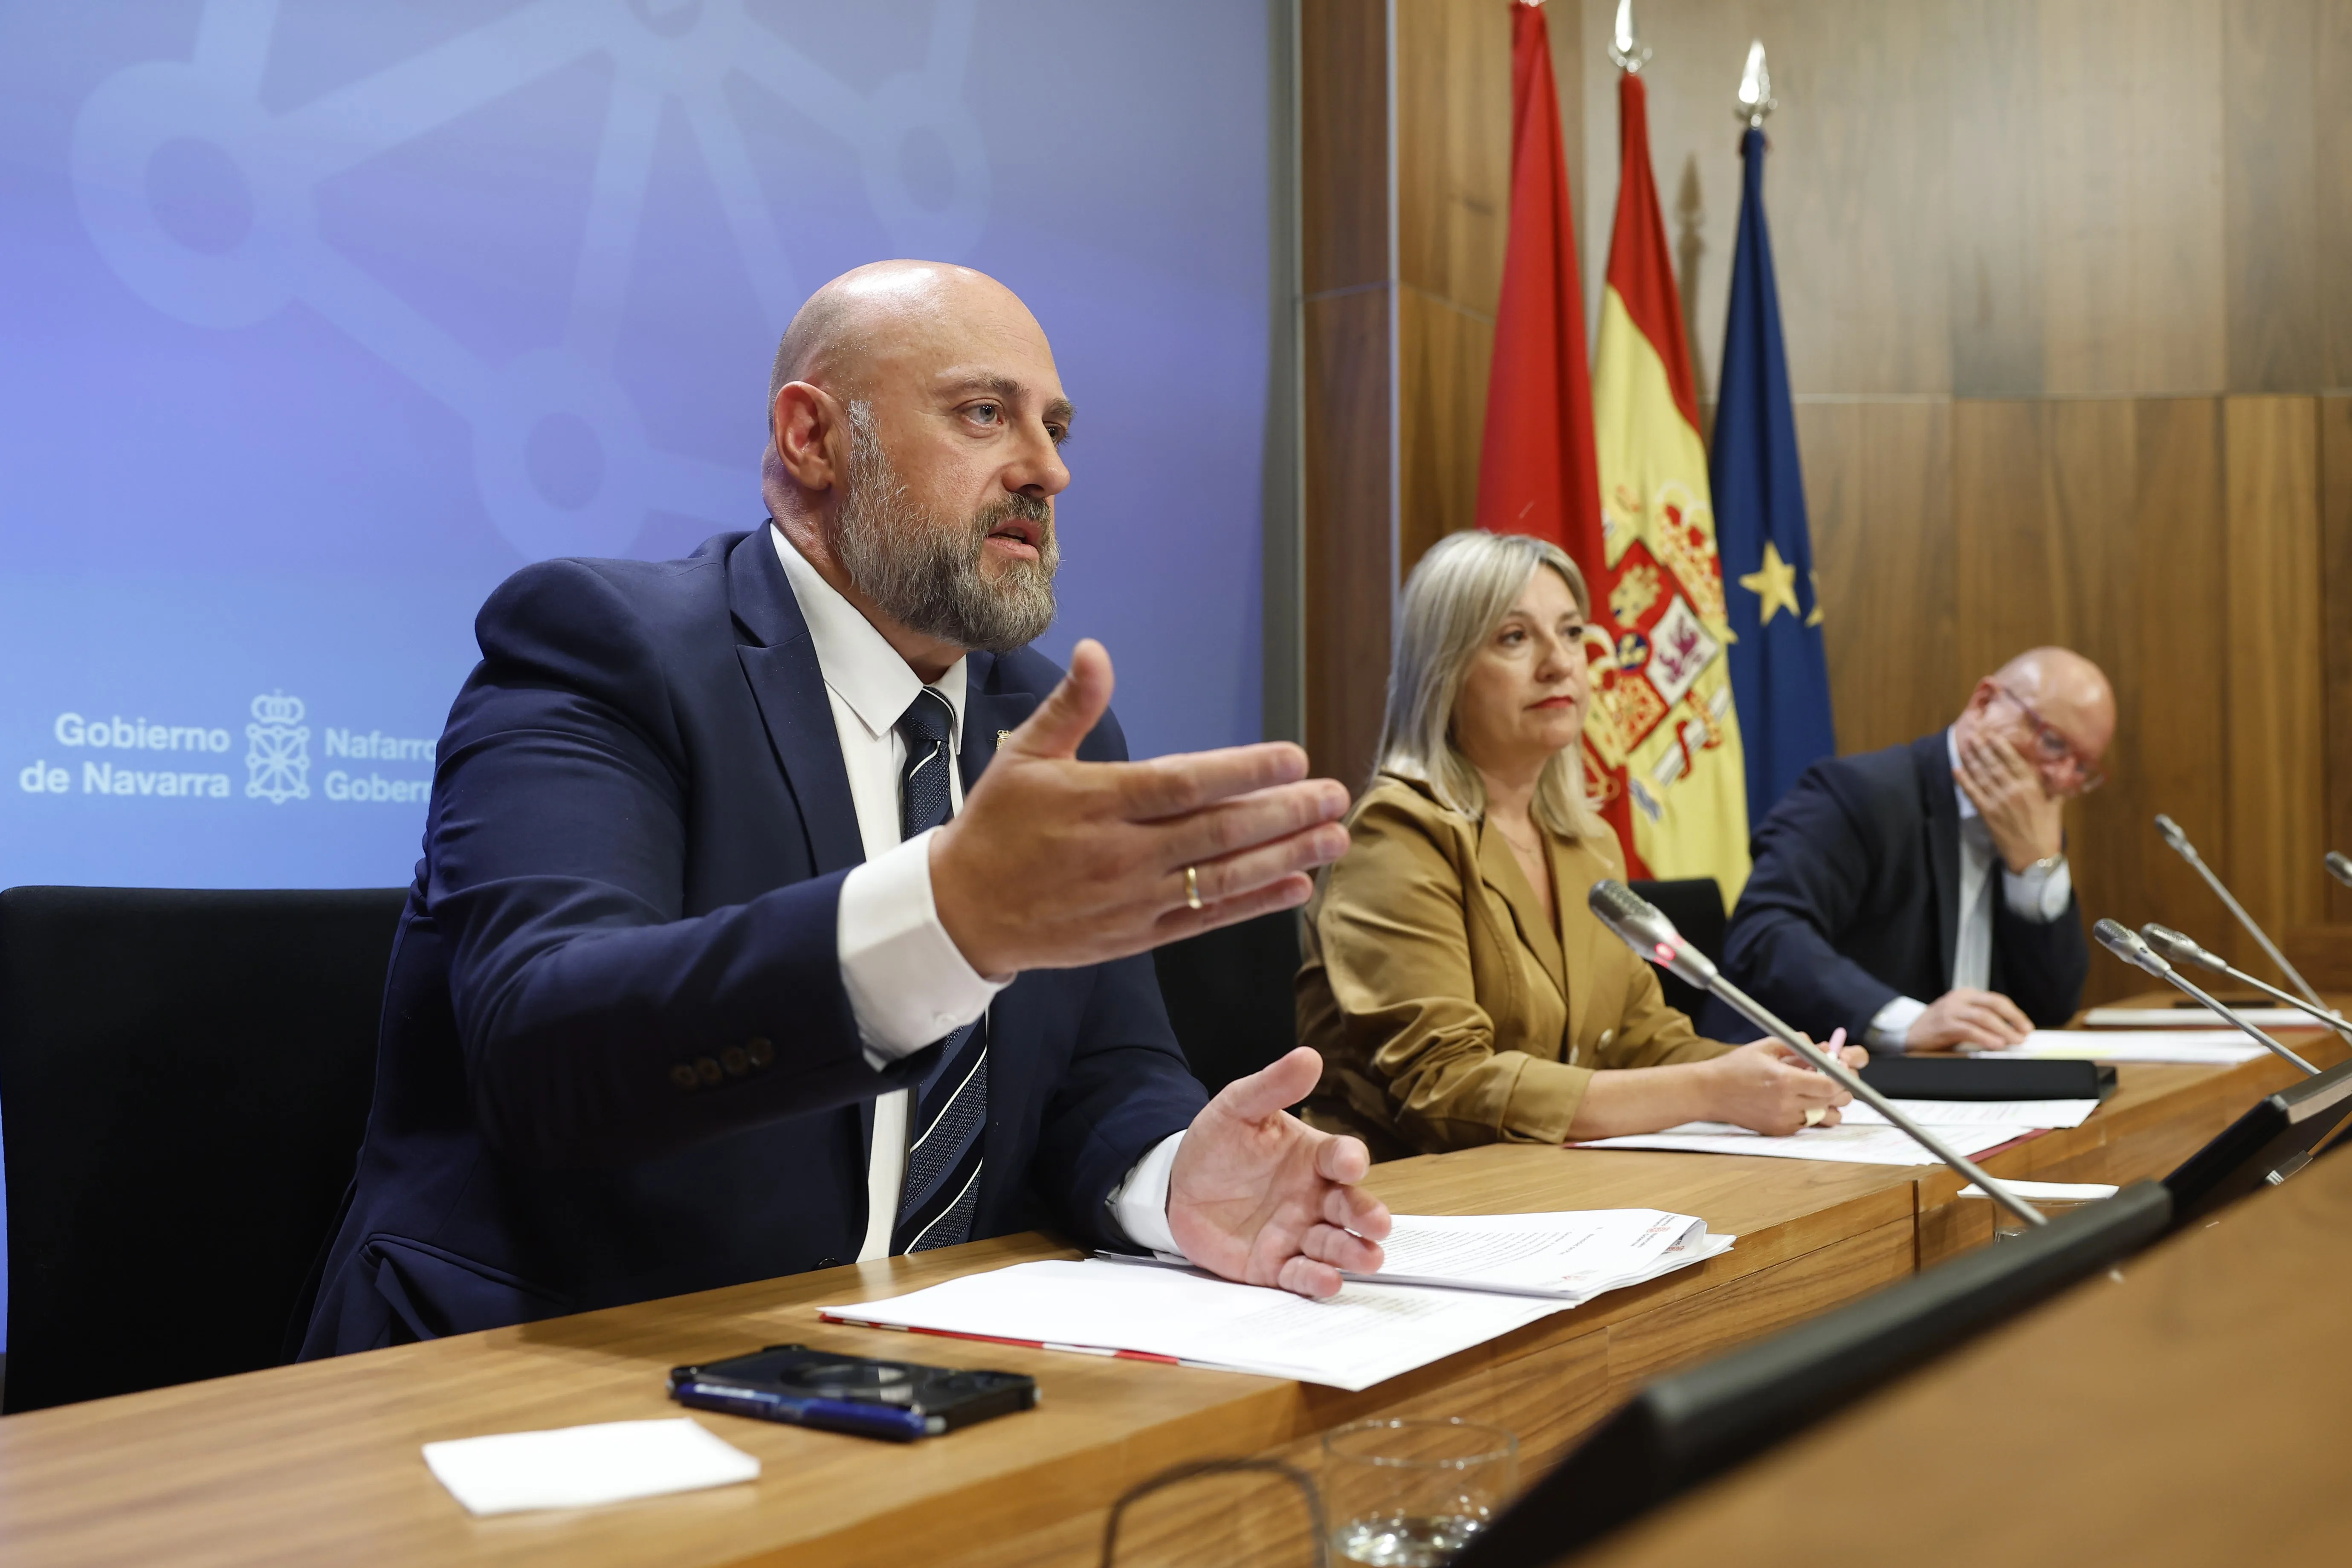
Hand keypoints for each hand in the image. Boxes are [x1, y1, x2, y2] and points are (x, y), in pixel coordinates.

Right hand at [930, 640, 1349, 975]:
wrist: (962, 911)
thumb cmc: (996, 824)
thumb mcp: (1023, 754)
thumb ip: (1071, 706)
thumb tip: (1096, 651)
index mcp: (1096, 802)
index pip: (1184, 785)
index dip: (1243, 774)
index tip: (1294, 758)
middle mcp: (1121, 854)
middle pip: (1217, 834)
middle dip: (1284, 815)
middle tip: (1336, 796)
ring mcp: (1132, 899)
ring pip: (1222, 879)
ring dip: (1285, 858)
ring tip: (1335, 839)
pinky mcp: (1137, 935)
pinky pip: (1206, 919)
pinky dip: (1253, 905)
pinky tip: (1295, 887)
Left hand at [1165, 1047, 1391, 1298]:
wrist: (1178, 1185)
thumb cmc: (1218, 1143)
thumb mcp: (1239, 1107)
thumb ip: (1273, 1086)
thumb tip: (1309, 1055)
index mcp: (1313, 1158)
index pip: (1341, 1158)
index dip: (1347, 1160)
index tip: (1348, 1163)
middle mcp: (1315, 1198)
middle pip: (1350, 1207)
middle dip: (1367, 1216)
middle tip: (1377, 1225)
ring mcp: (1297, 1234)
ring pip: (1334, 1245)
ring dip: (1352, 1252)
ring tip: (1368, 1259)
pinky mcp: (1274, 1266)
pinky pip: (1300, 1275)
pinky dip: (1317, 1280)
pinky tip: (1328, 1280)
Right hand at [1699, 1038, 1857, 1134]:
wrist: (1709, 1092)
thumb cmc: (1735, 1067)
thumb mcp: (1765, 1046)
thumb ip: (1797, 1043)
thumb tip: (1821, 1047)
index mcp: (1785, 1080)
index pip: (1832, 1084)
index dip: (1842, 1076)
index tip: (1839, 1068)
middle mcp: (1788, 1104)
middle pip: (1836, 1102)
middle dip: (1840, 1089)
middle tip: (1830, 1079)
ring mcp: (1784, 1120)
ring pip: (1828, 1118)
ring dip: (1828, 1105)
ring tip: (1815, 1093)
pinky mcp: (1780, 1131)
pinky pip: (1808, 1125)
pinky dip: (1810, 1114)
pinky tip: (1796, 1102)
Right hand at [1905, 987, 2032, 1050]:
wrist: (1908, 1033)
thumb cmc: (1938, 1028)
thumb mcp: (1960, 1017)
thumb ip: (1981, 1020)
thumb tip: (2011, 1032)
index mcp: (1966, 995)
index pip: (1996, 1000)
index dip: (2014, 1013)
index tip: (2026, 1027)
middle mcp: (1959, 999)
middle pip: (1993, 1004)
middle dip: (2013, 1019)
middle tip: (2024, 1033)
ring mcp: (1950, 1010)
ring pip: (1983, 1016)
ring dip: (2003, 1030)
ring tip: (2014, 1041)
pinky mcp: (1944, 1024)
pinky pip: (1969, 1030)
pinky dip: (1985, 1037)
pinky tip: (1995, 1044)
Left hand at [1954, 731, 2063, 873]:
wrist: (2035, 857)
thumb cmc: (2048, 830)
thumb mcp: (2056, 804)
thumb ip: (2056, 784)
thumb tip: (2065, 766)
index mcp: (2032, 786)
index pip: (2014, 761)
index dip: (2001, 746)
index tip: (1992, 734)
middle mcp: (2013, 790)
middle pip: (1994, 764)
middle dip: (1982, 748)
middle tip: (1972, 734)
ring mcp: (1998, 801)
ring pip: (1982, 776)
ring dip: (1972, 760)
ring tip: (1964, 745)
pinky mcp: (1987, 813)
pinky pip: (1972, 793)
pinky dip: (1963, 781)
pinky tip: (1956, 770)